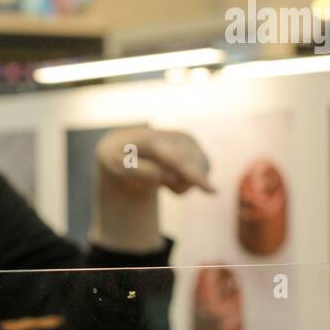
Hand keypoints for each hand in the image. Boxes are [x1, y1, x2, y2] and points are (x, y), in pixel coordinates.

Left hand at [96, 127, 214, 196]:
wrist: (126, 144)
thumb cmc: (119, 158)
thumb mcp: (117, 166)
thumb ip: (142, 172)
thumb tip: (171, 177)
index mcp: (154, 140)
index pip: (177, 160)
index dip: (195, 176)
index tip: (213, 192)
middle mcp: (178, 137)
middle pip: (191, 174)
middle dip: (176, 187)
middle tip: (157, 181)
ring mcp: (191, 142)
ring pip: (197, 178)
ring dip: (179, 185)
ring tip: (160, 174)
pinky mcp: (198, 149)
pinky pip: (200, 178)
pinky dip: (185, 182)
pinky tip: (171, 172)